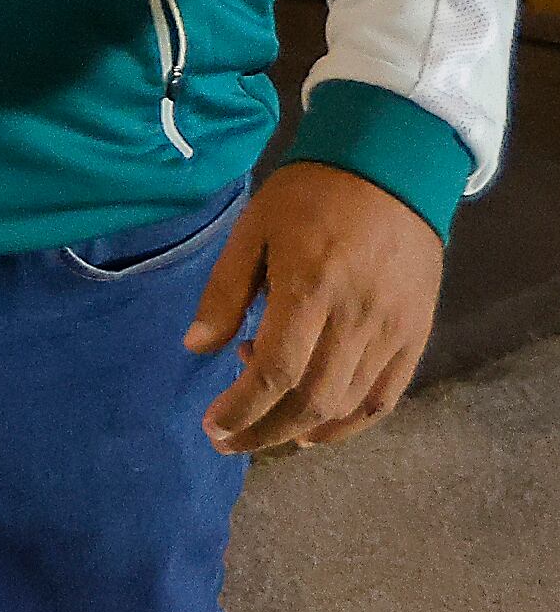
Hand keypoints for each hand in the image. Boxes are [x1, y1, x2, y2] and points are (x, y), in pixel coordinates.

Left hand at [185, 160, 444, 453]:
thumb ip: (225, 290)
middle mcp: (357, 318)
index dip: (242, 407)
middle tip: (226, 440)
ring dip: (299, 428)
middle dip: (264, 429)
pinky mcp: (415, 336)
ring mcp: (393, 331)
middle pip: (312, 398)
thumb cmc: (309, 196)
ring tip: (260, 428)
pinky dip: (349, 424)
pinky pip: (385, 397)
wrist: (390, 171)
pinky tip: (313, 432)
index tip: (212, 424)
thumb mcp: (252, 229)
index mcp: (311, 287)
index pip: (276, 370)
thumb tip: (196, 346)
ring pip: (347, 403)